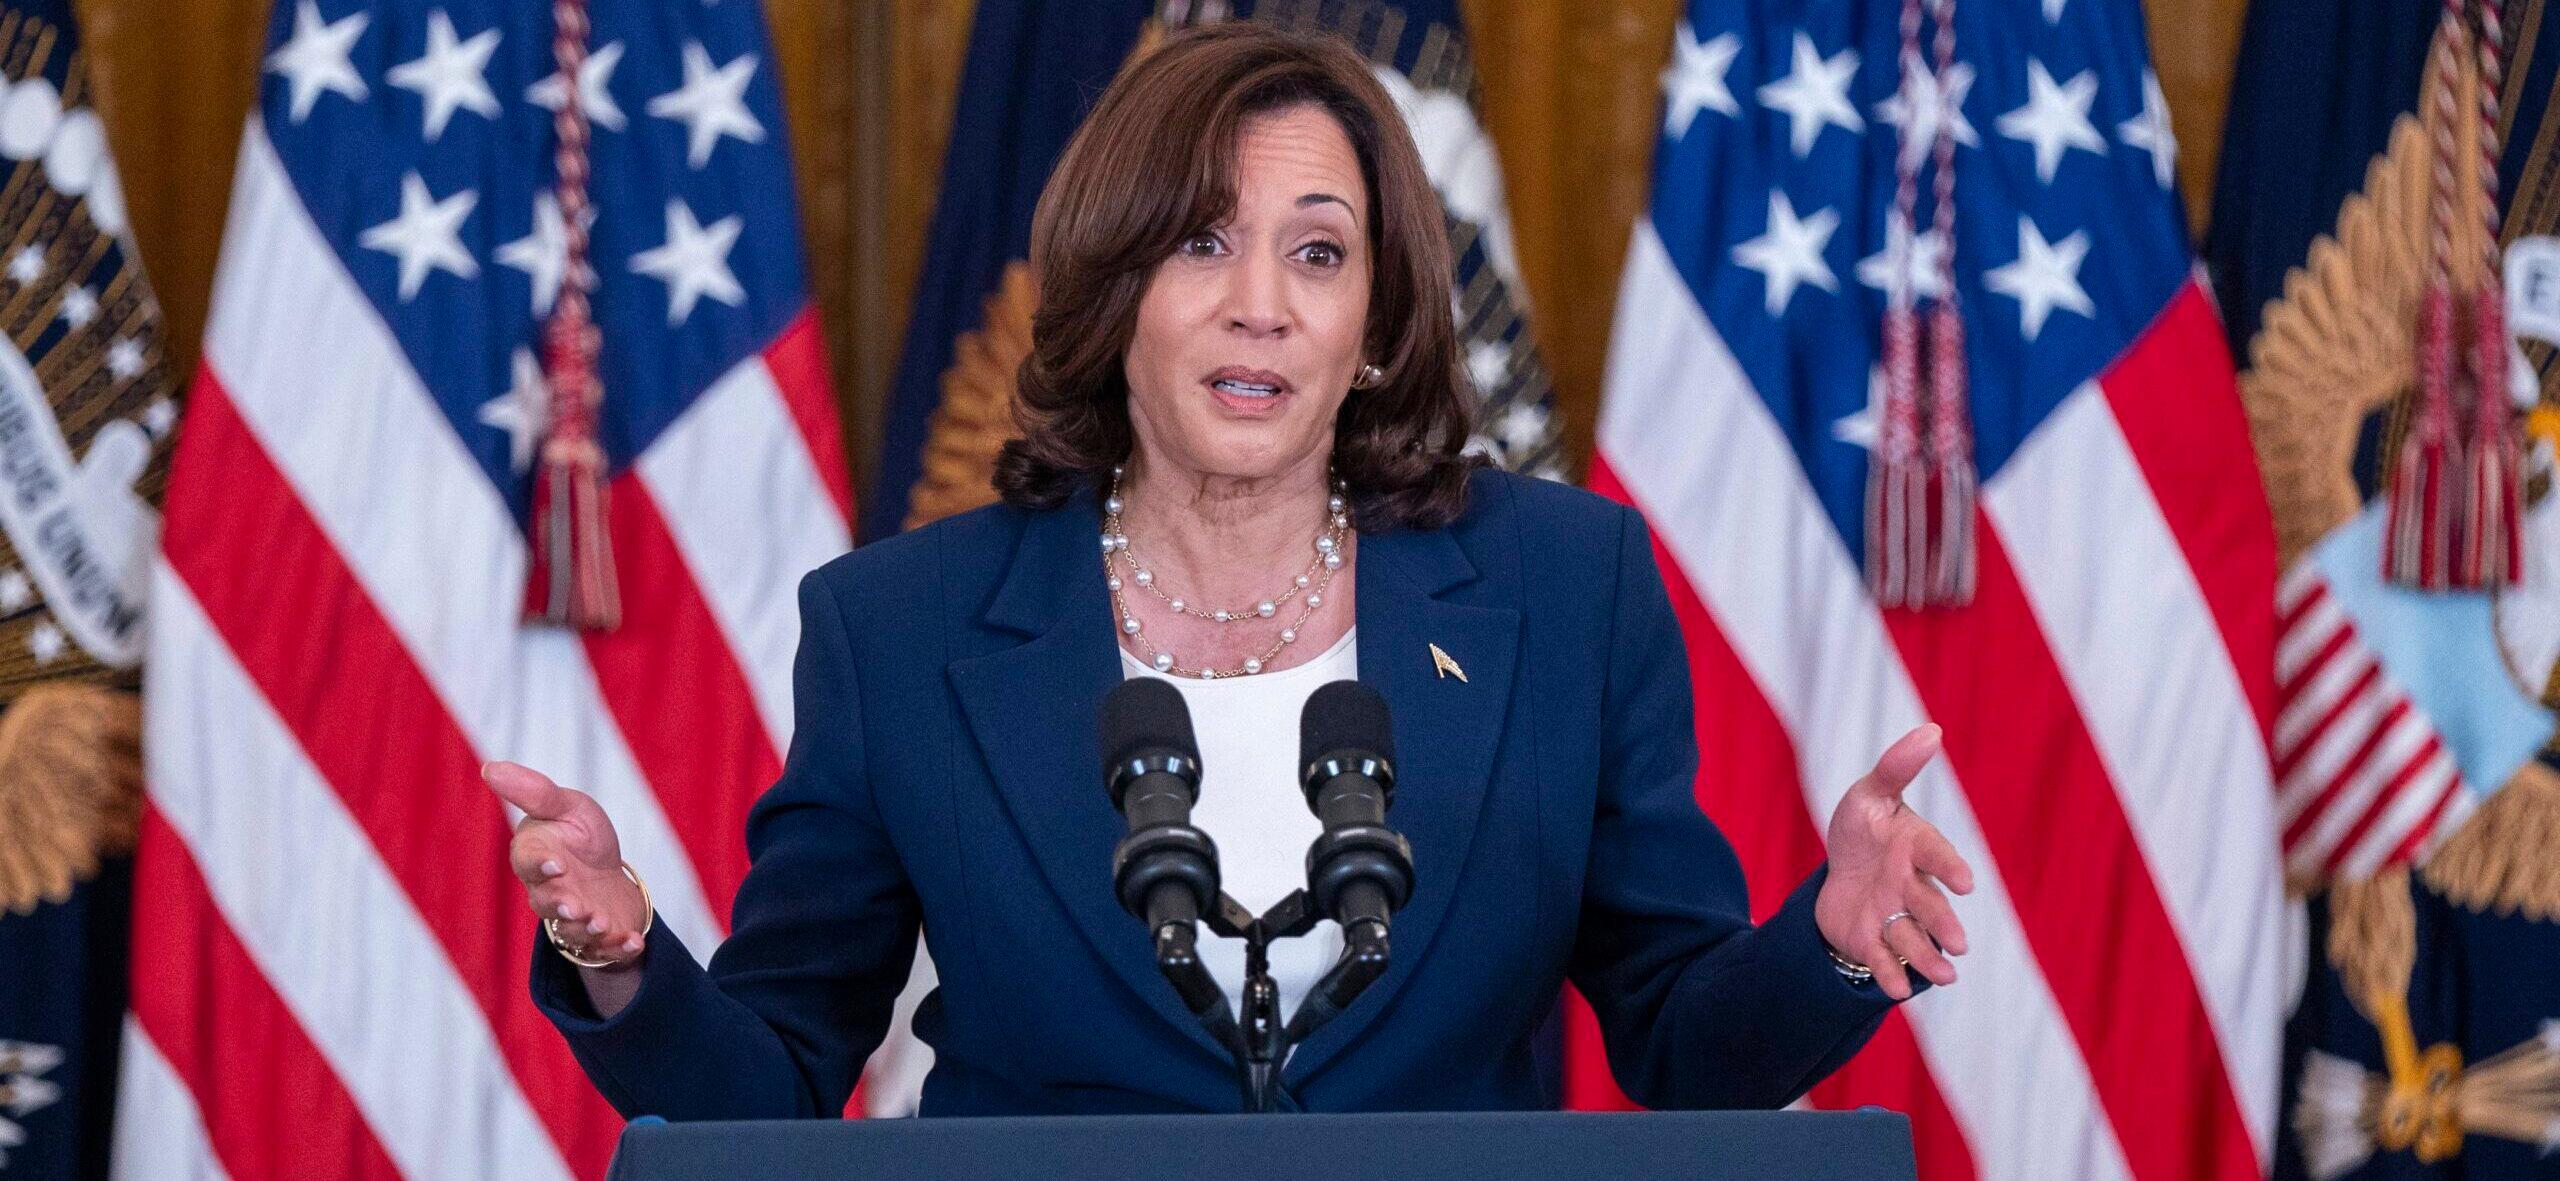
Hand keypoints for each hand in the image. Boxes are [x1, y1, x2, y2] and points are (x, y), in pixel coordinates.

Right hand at [485, 761, 649, 967]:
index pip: (529, 862)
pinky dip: (619, 947)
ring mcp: (573, 918)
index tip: (555, 863)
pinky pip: (605, 948)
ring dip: (588, 929)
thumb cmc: (580, 834)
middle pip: (548, 903)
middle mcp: (548, 892)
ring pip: (572, 930)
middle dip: (562, 905)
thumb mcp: (567, 806)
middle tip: (577, 906)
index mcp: (536, 857)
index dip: (540, 864)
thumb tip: (489, 767)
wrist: (608, 870)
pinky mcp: (598, 936)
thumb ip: (534, 793)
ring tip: (601, 922)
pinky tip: (634, 942)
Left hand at [1813, 725, 1974, 1000]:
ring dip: (1928, 958)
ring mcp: (1894, 916)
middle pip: (1929, 906)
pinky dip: (1889, 976)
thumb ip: (1897, 767)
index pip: (1936, 855)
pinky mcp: (1873, 940)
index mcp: (1915, 848)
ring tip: (1946, 977)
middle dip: (1943, 925)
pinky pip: (1882, 959)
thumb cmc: (1864, 827)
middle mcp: (1910, 886)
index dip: (1948, 867)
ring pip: (1913, 939)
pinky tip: (1895, 992)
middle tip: (1958, 944)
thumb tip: (1932, 730)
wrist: (1840, 869)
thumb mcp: (1871, 793)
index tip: (1964, 882)